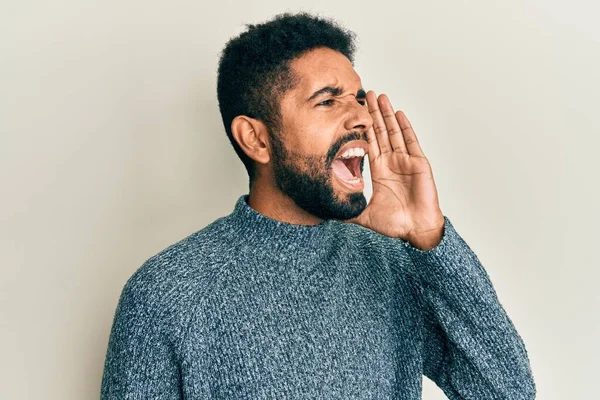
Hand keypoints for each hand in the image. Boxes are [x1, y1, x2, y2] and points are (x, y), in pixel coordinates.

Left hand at [345, 91, 444, 248]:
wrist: (416, 229)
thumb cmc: (395, 223)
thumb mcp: (364, 216)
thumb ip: (348, 213)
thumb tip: (329, 215)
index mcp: (379, 170)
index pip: (369, 143)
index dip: (362, 128)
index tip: (354, 113)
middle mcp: (392, 162)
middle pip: (380, 132)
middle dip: (373, 113)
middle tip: (365, 94)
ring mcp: (405, 161)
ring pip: (394, 132)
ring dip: (387, 114)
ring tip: (380, 96)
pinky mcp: (418, 163)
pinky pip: (410, 141)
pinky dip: (404, 127)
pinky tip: (398, 113)